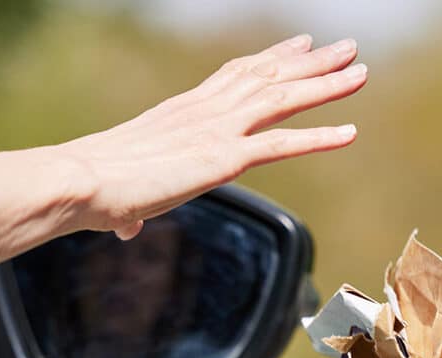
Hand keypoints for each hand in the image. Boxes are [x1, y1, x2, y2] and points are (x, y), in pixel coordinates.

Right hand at [0, 35, 366, 263]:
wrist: (81, 179)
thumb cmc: (91, 187)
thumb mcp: (119, 193)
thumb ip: (130, 208)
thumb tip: (124, 228)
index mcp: (182, 112)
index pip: (235, 76)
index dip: (271, 59)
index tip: (298, 46)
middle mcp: (204, 111)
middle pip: (266, 77)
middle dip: (309, 62)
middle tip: (344, 48)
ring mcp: (216, 130)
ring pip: (282, 98)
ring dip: (325, 84)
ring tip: (360, 71)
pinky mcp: (222, 158)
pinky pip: (281, 144)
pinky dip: (318, 137)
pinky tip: (349, 132)